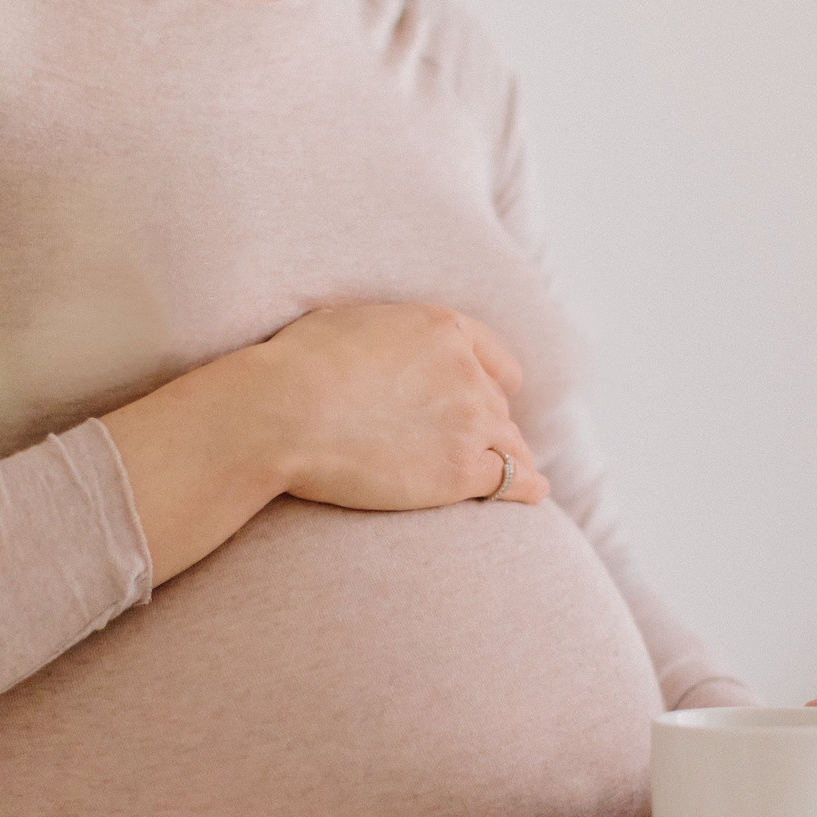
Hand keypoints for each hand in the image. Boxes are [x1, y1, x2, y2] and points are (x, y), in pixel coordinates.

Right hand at [252, 304, 550, 510]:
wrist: (283, 413)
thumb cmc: (295, 367)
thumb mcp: (345, 322)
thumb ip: (382, 334)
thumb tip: (373, 341)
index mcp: (443, 329)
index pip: (494, 359)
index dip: (493, 383)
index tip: (493, 399)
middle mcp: (467, 371)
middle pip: (498, 405)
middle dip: (489, 425)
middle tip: (478, 447)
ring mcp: (469, 422)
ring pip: (510, 443)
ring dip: (511, 457)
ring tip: (519, 475)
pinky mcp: (461, 471)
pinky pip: (513, 480)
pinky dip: (526, 488)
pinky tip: (533, 494)